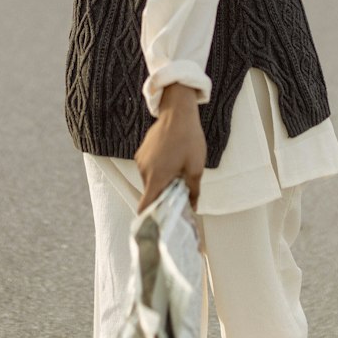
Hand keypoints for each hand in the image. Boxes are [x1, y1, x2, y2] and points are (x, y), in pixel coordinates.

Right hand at [134, 84, 206, 212]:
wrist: (177, 112)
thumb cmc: (188, 139)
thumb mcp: (196, 167)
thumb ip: (193, 190)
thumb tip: (193, 207)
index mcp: (156, 177)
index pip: (145, 205)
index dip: (149, 218)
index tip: (155, 225)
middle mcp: (144, 170)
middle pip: (150, 193)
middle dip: (163, 196)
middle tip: (179, 194)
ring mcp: (141, 160)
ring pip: (151, 180)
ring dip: (162, 181)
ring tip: (178, 172)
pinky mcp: (141, 151)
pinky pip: (149, 168)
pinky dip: (158, 170)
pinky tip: (172, 160)